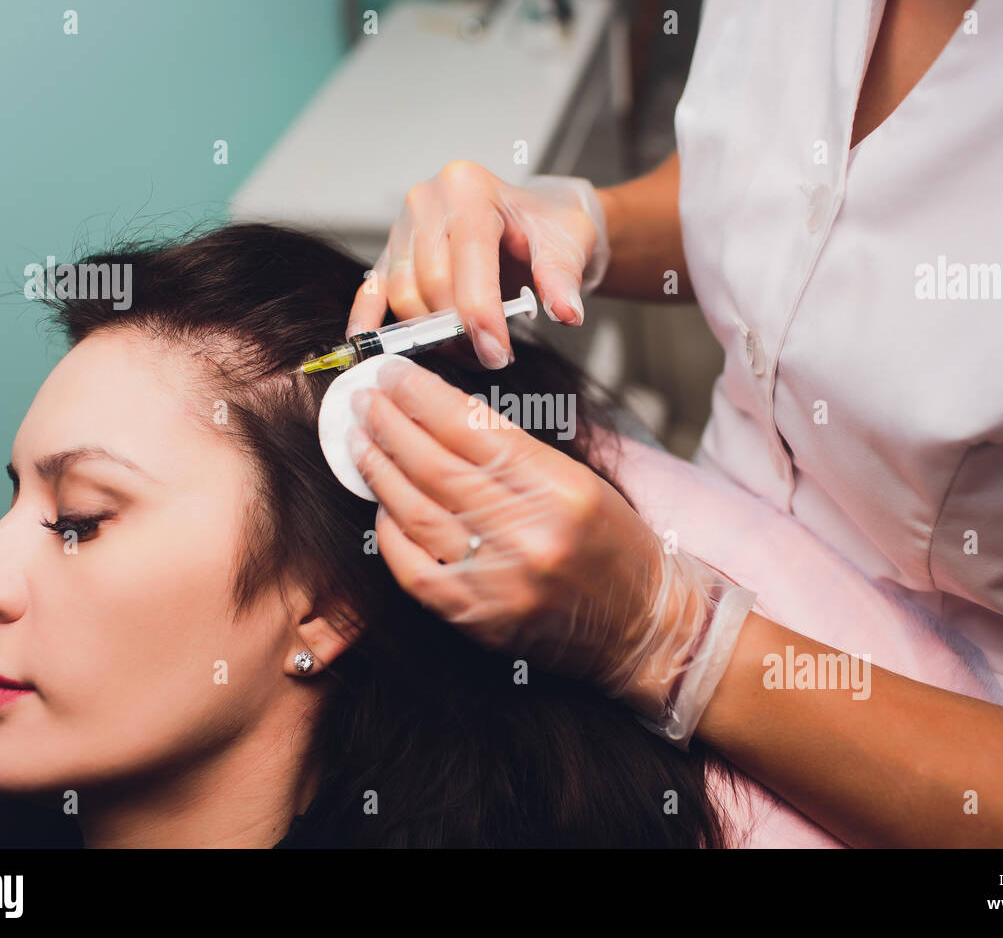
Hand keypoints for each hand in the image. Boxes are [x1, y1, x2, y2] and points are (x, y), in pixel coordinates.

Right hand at [347, 161, 609, 368]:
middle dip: (461, 329)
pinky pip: (373, 290)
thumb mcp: (566, 243)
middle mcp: (429, 201)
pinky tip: (370, 342)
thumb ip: (563, 277)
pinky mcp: (390, 253)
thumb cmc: (544, 226)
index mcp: (469, 187)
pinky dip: (370, 318)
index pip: (469, 258)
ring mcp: (403, 227)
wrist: (530, 220)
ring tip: (470, 350)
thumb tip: (565, 312)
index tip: (497, 352)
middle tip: (492, 357)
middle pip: (432, 281)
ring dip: (433, 334)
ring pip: (404, 293)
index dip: (481, 312)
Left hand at [349, 356, 754, 746]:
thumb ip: (511, 451)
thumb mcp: (576, 481)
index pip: (472, 427)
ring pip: (416, 511)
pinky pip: (412, 567)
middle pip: (436, 465)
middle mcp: (529, 533)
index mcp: (560, 488)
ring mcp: (499, 580)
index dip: (422, 396)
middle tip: (364, 400)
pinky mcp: (477, 616)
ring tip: (359, 441)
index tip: (393, 376)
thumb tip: (438, 414)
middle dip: (391, 425)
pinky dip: (389, 531)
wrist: (643, 625)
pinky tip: (380, 504)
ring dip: (379, 470)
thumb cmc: (613, 547)